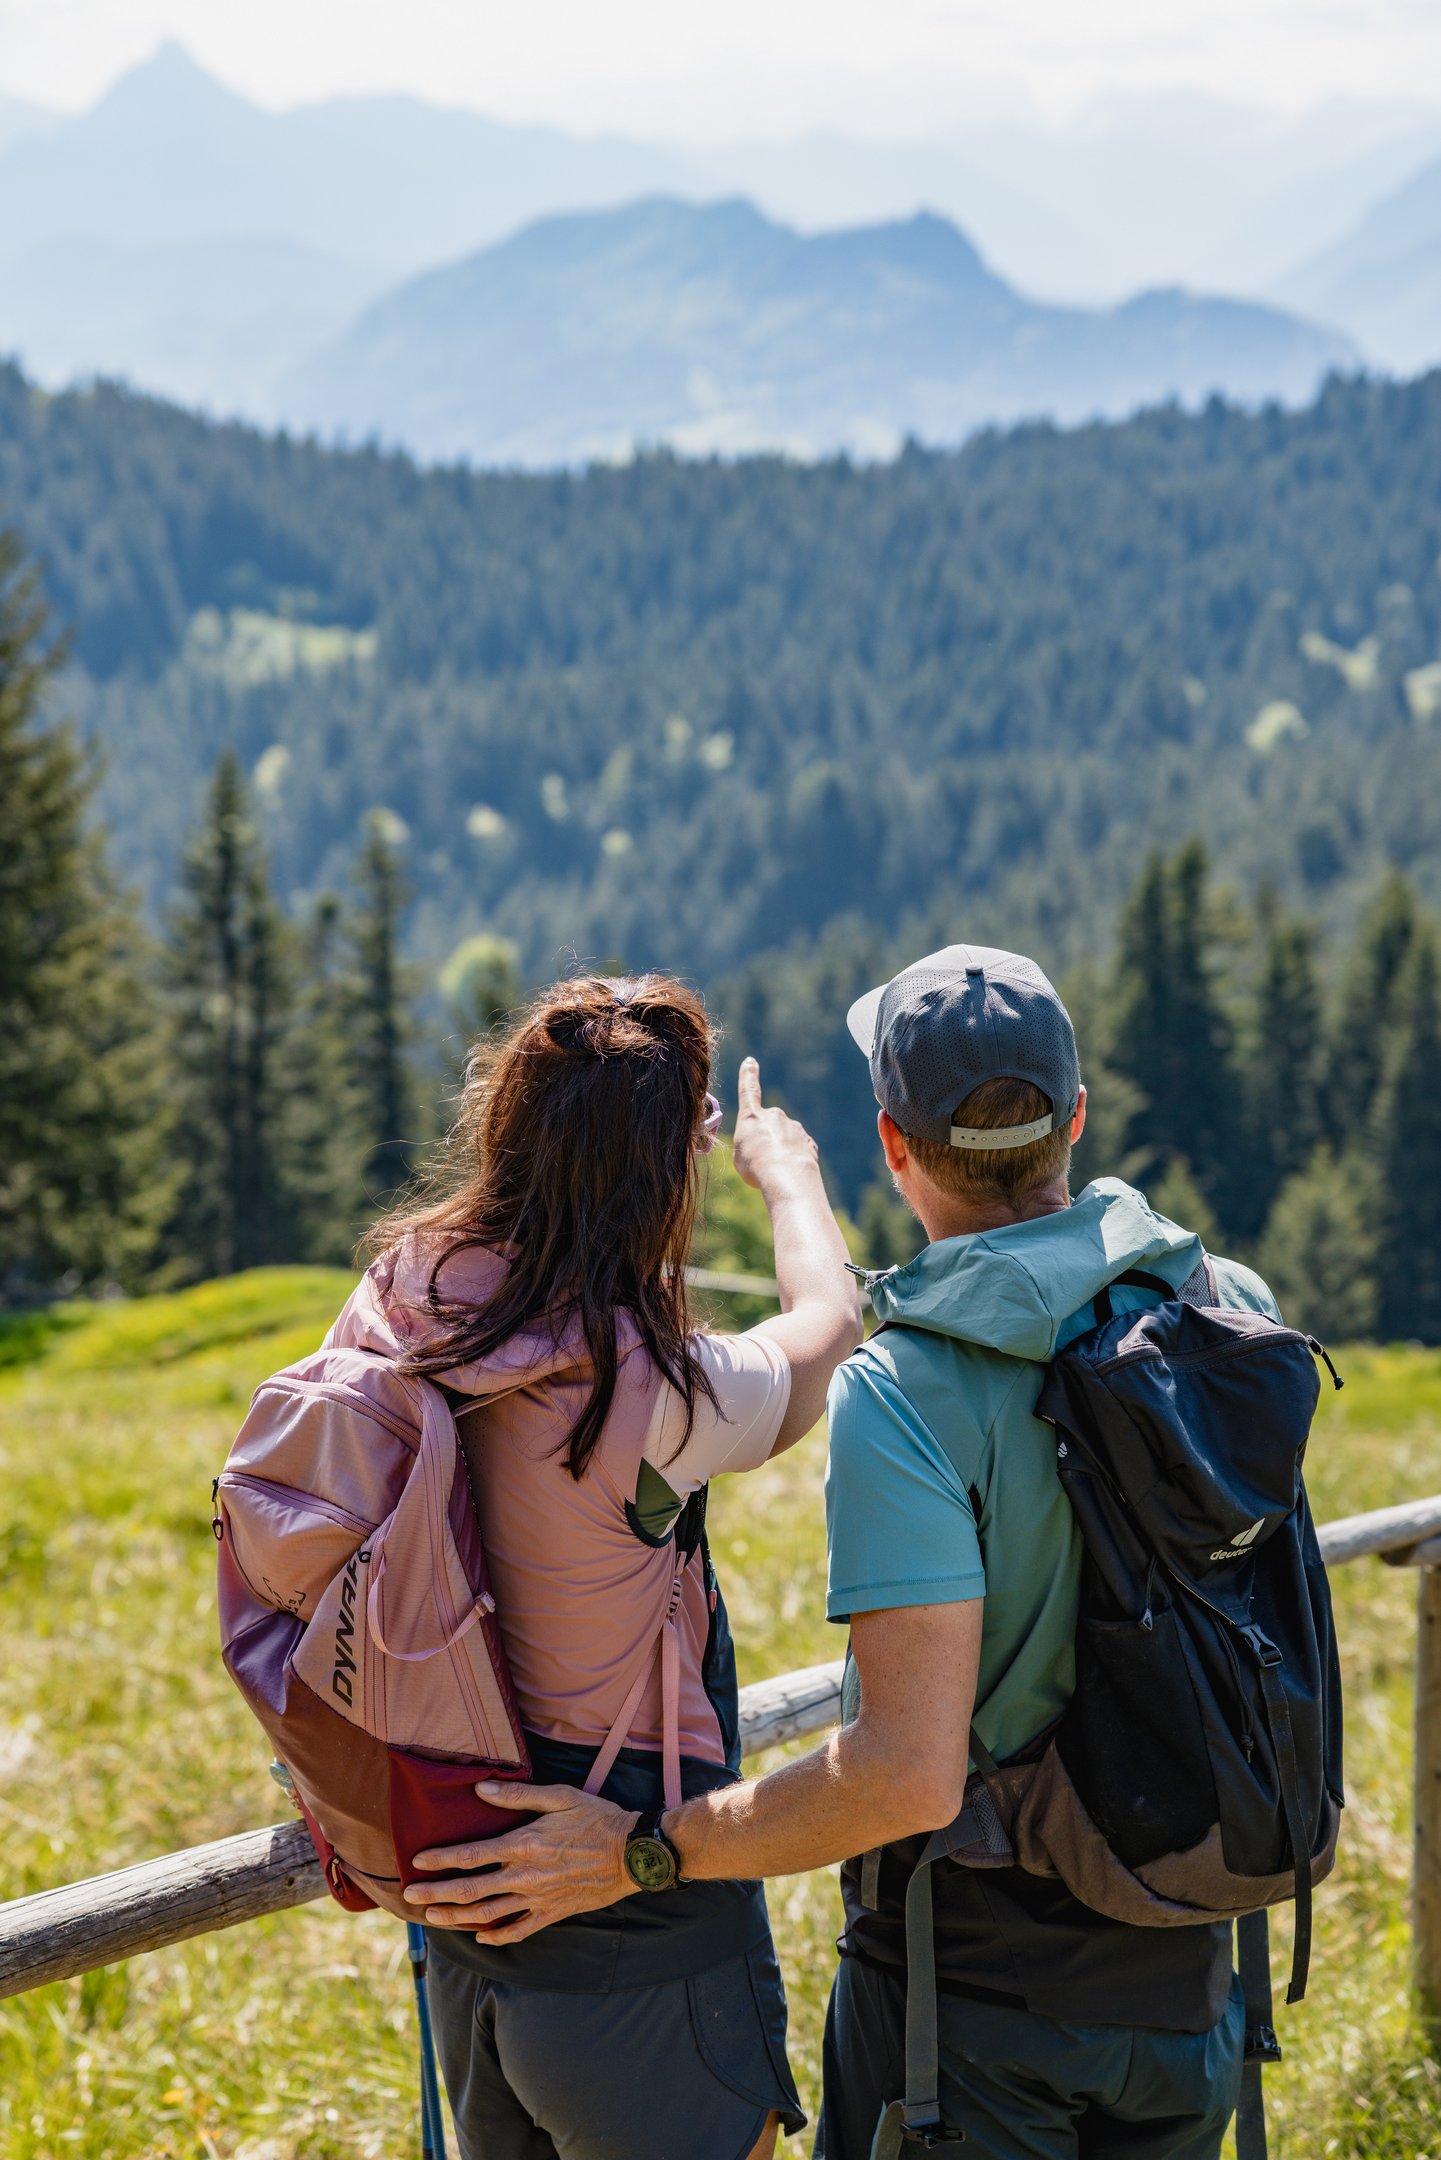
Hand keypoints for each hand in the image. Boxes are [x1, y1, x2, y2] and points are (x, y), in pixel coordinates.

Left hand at [402, 1781, 638, 1942]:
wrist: (631, 1853)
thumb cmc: (596, 1817)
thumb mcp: (559, 1796)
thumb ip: (516, 1795)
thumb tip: (480, 1789)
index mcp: (524, 1845)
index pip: (472, 1856)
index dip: (442, 1860)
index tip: (417, 1862)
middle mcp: (525, 1876)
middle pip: (471, 1890)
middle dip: (436, 1895)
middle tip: (410, 1898)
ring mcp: (538, 1899)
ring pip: (488, 1914)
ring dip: (457, 1918)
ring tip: (432, 1919)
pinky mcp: (552, 1912)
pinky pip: (519, 1930)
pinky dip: (496, 1936)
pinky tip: (479, 1936)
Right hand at [730, 1057, 818, 1193]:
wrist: (787, 1176)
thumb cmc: (756, 1166)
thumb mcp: (740, 1157)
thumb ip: (751, 1145)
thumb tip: (765, 1147)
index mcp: (752, 1116)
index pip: (748, 1091)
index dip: (748, 1076)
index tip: (750, 1061)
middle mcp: (775, 1116)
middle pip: (768, 1127)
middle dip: (765, 1142)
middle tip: (760, 1163)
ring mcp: (794, 1129)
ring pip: (784, 1140)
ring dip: (779, 1154)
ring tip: (775, 1172)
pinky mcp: (808, 1143)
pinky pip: (798, 1152)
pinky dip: (793, 1162)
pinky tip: (790, 1174)